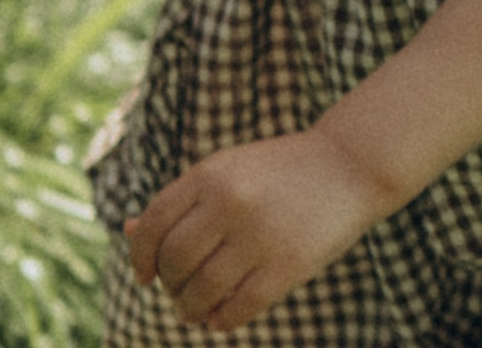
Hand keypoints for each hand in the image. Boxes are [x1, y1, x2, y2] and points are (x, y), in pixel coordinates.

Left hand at [125, 129, 396, 331]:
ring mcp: (260, 234)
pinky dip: (222, 319)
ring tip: (196, 310)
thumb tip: (127, 231)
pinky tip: (222, 316)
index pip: (153, 225)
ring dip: (190, 309)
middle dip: (170, 285)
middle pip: (174, 262)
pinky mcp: (289, 264)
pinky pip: (239, 308)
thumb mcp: (230, 170)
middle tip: (180, 291)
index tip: (147, 275)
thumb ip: (184, 200)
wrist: (354, 162)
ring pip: (201, 291)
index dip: (141, 257)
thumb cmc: (284, 170)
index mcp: (212, 174)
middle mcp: (231, 202)